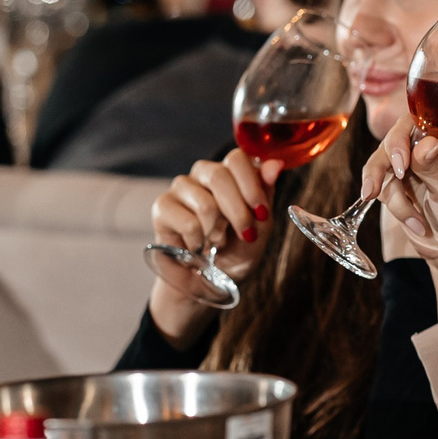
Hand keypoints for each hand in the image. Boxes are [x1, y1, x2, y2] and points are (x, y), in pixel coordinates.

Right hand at [148, 153, 279, 344]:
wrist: (209, 281)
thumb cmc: (237, 250)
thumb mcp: (261, 225)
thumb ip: (265, 193)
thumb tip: (275, 164)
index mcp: (231, 172)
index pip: (237, 157)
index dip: (251, 183)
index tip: (261, 212)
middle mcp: (204, 174)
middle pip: (218, 175)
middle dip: (238, 212)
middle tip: (246, 235)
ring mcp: (181, 188)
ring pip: (204, 202)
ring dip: (218, 230)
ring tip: (217, 242)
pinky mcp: (162, 207)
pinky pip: (187, 221)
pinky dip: (199, 241)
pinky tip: (197, 246)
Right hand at [364, 117, 437, 317]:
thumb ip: (433, 167)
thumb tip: (425, 143)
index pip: (422, 121)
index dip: (405, 135)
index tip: (403, 161)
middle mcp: (428, 147)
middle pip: (395, 137)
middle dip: (389, 158)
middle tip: (397, 176)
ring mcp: (410, 166)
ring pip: (380, 161)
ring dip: (387, 187)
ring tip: (401, 210)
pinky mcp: (396, 185)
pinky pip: (380, 185)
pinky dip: (395, 205)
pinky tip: (415, 223)